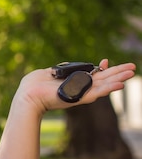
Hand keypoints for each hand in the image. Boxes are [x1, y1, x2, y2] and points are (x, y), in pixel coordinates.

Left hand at [16, 59, 136, 114]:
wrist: (27, 96)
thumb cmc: (33, 85)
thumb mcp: (48, 73)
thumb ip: (58, 70)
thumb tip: (60, 68)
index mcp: (73, 81)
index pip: (93, 74)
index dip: (102, 68)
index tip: (106, 60)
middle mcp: (79, 88)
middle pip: (103, 80)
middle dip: (117, 73)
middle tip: (133, 68)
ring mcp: (79, 93)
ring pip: (103, 86)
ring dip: (118, 79)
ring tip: (131, 74)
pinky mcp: (77, 98)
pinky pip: (95, 94)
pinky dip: (108, 89)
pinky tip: (119, 85)